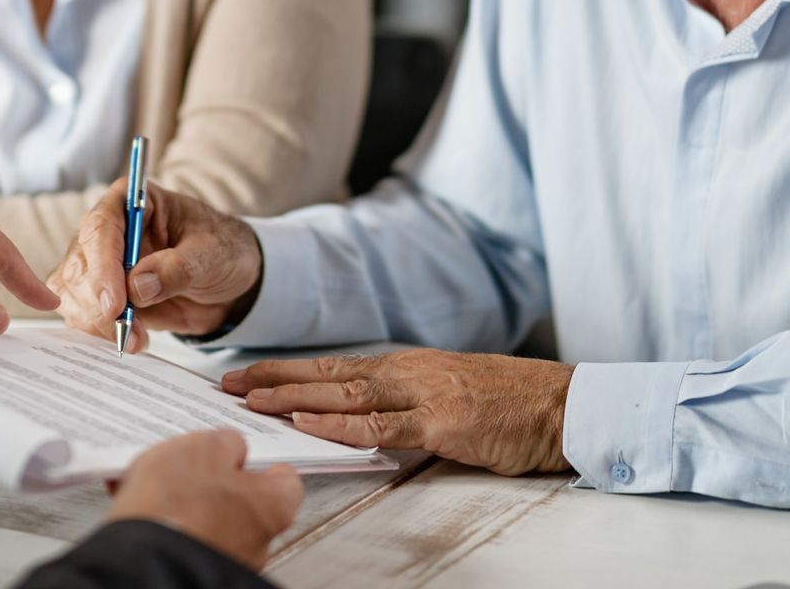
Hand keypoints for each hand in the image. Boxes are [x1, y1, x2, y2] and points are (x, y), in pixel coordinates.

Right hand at [50, 178, 262, 352]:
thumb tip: (137, 286)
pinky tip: (129, 338)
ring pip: (72, 291)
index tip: (115, 304)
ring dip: (97, 322)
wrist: (226, 281)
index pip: (102, 227)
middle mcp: (108, 228)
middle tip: (126, 331)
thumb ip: (177, 267)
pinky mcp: (98, 292)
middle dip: (98, 303)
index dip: (103, 266)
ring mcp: (99, 261)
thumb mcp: (211, 254)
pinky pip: (79, 311)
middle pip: (80, 263)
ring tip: (136, 338)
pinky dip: (97, 331)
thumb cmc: (221, 251)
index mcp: (132, 200)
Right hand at [106, 429, 302, 568]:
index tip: (245, 455)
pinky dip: (170, 522)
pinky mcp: (194, 568)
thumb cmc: (178, 505)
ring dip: (189, 505)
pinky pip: (187, 538)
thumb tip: (231, 448)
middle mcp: (257, 541)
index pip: (285, 482)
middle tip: (192, 465)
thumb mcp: (205, 448)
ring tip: (155, 485)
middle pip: (245, 502)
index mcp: (271, 506)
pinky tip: (142, 505)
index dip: (263, 464)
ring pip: (212, 521)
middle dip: (219, 485)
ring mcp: (228, 559)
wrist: (142, 559)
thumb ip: (227, 443)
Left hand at [223, 350, 574, 475]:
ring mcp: (424, 394)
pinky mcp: (443, 421)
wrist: (564, 404)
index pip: (334, 366)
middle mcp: (408, 372)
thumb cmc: (511, 403)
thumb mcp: (450, 394)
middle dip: (273, 378)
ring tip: (249, 399)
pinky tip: (307, 422)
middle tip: (225, 383)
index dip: (287, 371)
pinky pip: (381, 425)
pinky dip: (339, 423)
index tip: (246, 375)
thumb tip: (363, 414)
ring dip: (293, 395)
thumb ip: (407, 402)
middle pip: (327, 373)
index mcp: (407, 366)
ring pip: (345, 393)